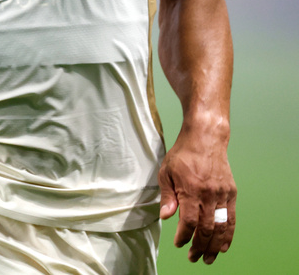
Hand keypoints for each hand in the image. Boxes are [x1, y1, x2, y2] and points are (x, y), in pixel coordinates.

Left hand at [159, 132, 236, 263]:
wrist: (206, 139)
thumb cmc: (182, 154)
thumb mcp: (166, 172)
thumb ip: (167, 196)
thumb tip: (166, 217)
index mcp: (191, 189)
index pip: (189, 221)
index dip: (184, 235)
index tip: (179, 243)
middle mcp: (209, 194)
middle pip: (206, 228)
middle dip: (199, 246)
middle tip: (193, 258)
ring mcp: (222, 195)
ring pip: (221, 227)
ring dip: (214, 246)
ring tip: (208, 258)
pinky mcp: (231, 193)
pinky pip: (231, 219)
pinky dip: (228, 235)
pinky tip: (223, 246)